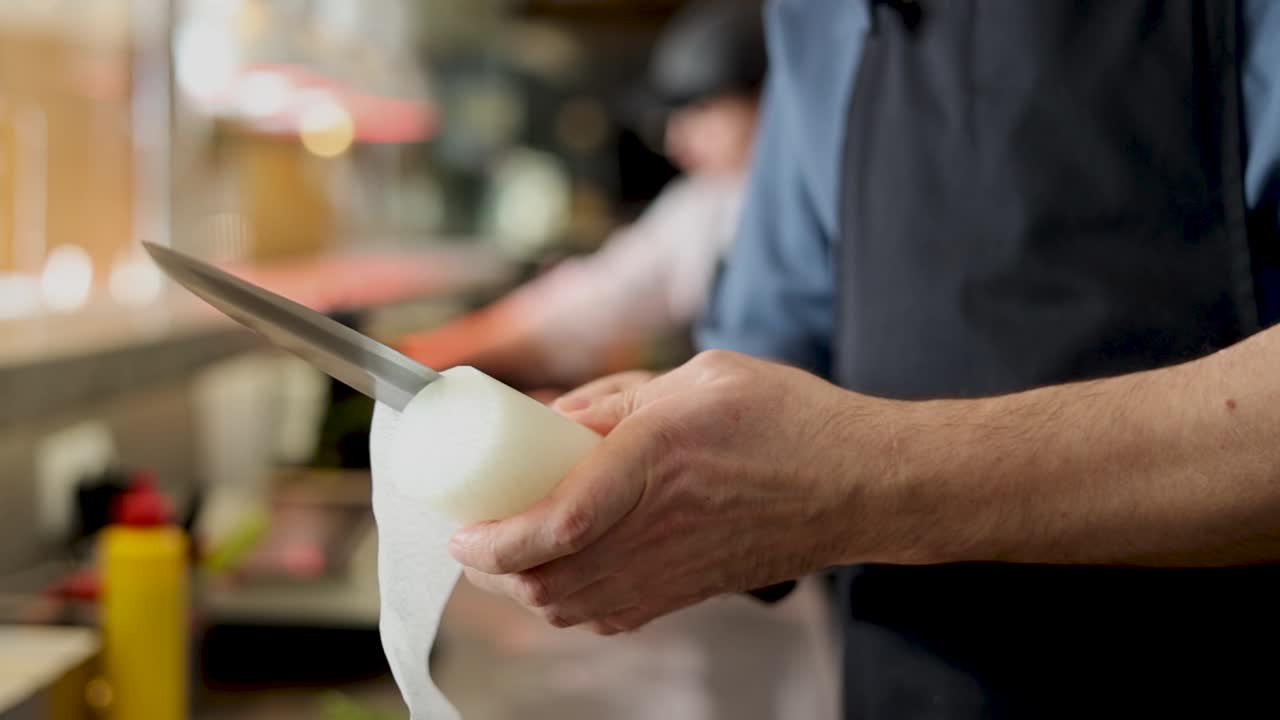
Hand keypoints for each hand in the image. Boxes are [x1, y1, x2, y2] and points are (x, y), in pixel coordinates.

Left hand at [449, 351, 890, 633]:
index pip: (554, 524)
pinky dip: (569, 603)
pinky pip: (609, 615)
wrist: (861, 483)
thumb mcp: (699, 377)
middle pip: (548, 583)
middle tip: (473, 537)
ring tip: (508, 554)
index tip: (460, 532)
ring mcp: (675, 570)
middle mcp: (657, 526)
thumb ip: (619, 399)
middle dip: (494, 571)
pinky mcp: (689, 591)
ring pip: (573, 608)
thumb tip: (551, 421)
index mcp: (655, 460)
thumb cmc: (789, 421)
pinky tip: (564, 572)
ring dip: (525, 589)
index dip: (494, 540)